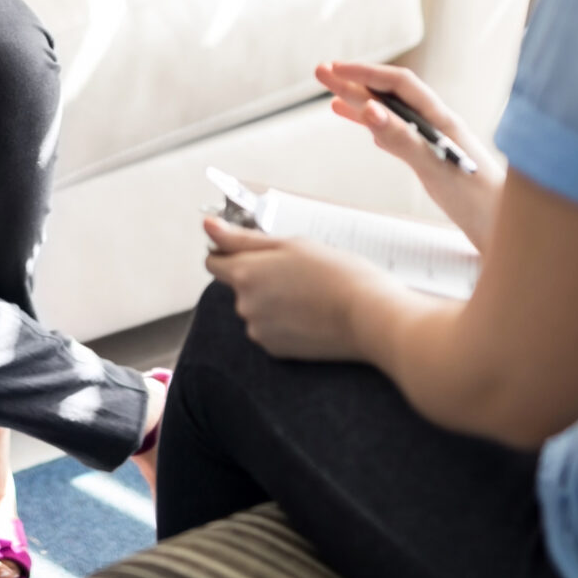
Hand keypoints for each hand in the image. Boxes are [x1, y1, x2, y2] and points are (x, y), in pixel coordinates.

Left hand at [202, 218, 389, 360]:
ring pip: (255, 308)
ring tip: (309, 294)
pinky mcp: (276, 350)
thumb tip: (207, 226)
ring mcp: (259, 330)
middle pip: (238, 285)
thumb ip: (242, 238)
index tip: (253, 250)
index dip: (230, 252)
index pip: (213, 261)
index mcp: (245, 273)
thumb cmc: (337, 274)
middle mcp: (244, 305)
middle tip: (296, 271)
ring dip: (271, 300)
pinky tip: (311, 315)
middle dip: (258, 277)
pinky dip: (283, 322)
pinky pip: (270, 329)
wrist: (370, 317)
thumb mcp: (291, 244)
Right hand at [313, 60, 503, 248]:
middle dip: (355, 82)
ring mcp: (433, 143)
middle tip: (321, 72)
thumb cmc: (481, 201)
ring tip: (331, 95)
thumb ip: (403, 140)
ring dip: (360, 103)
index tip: (337, 69)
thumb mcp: (436, 169)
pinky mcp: (431, 161)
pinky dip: (374, 128)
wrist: (507, 231)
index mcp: (441, 120)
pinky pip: (396, 136)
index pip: (399, 84)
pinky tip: (362, 125)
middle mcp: (436, 126)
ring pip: (390, 115)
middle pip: (390, 96)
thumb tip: (370, 110)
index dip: (366, 73)